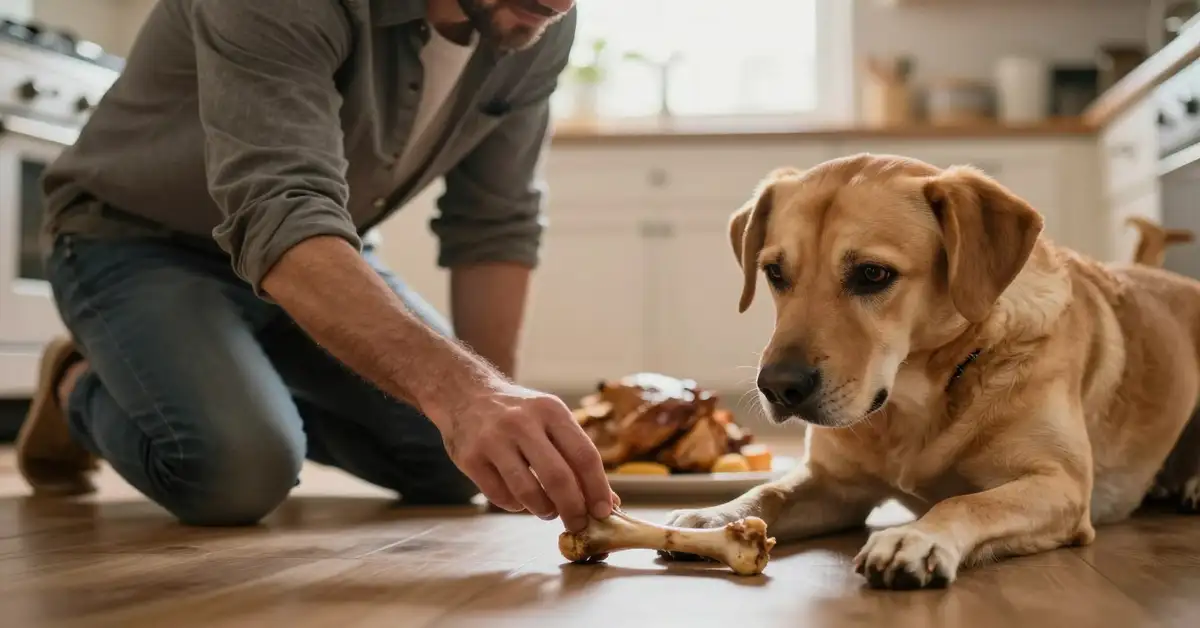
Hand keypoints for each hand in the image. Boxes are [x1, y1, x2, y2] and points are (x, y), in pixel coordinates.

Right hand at [436, 381, 614, 531]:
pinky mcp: (470, 458)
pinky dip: (516, 505)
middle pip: (558, 477)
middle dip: (573, 509)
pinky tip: (520, 499)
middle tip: (578, 524)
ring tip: (548, 511)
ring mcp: (493, 440)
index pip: (584, 455)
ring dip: (544, 510)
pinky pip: (500, 496)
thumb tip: (609, 502)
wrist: (466, 395)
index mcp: (551, 411)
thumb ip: (577, 457)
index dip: (597, 488)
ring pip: (527, 491)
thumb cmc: (520, 414)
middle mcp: (522, 422)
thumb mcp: (551, 421)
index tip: (604, 512)